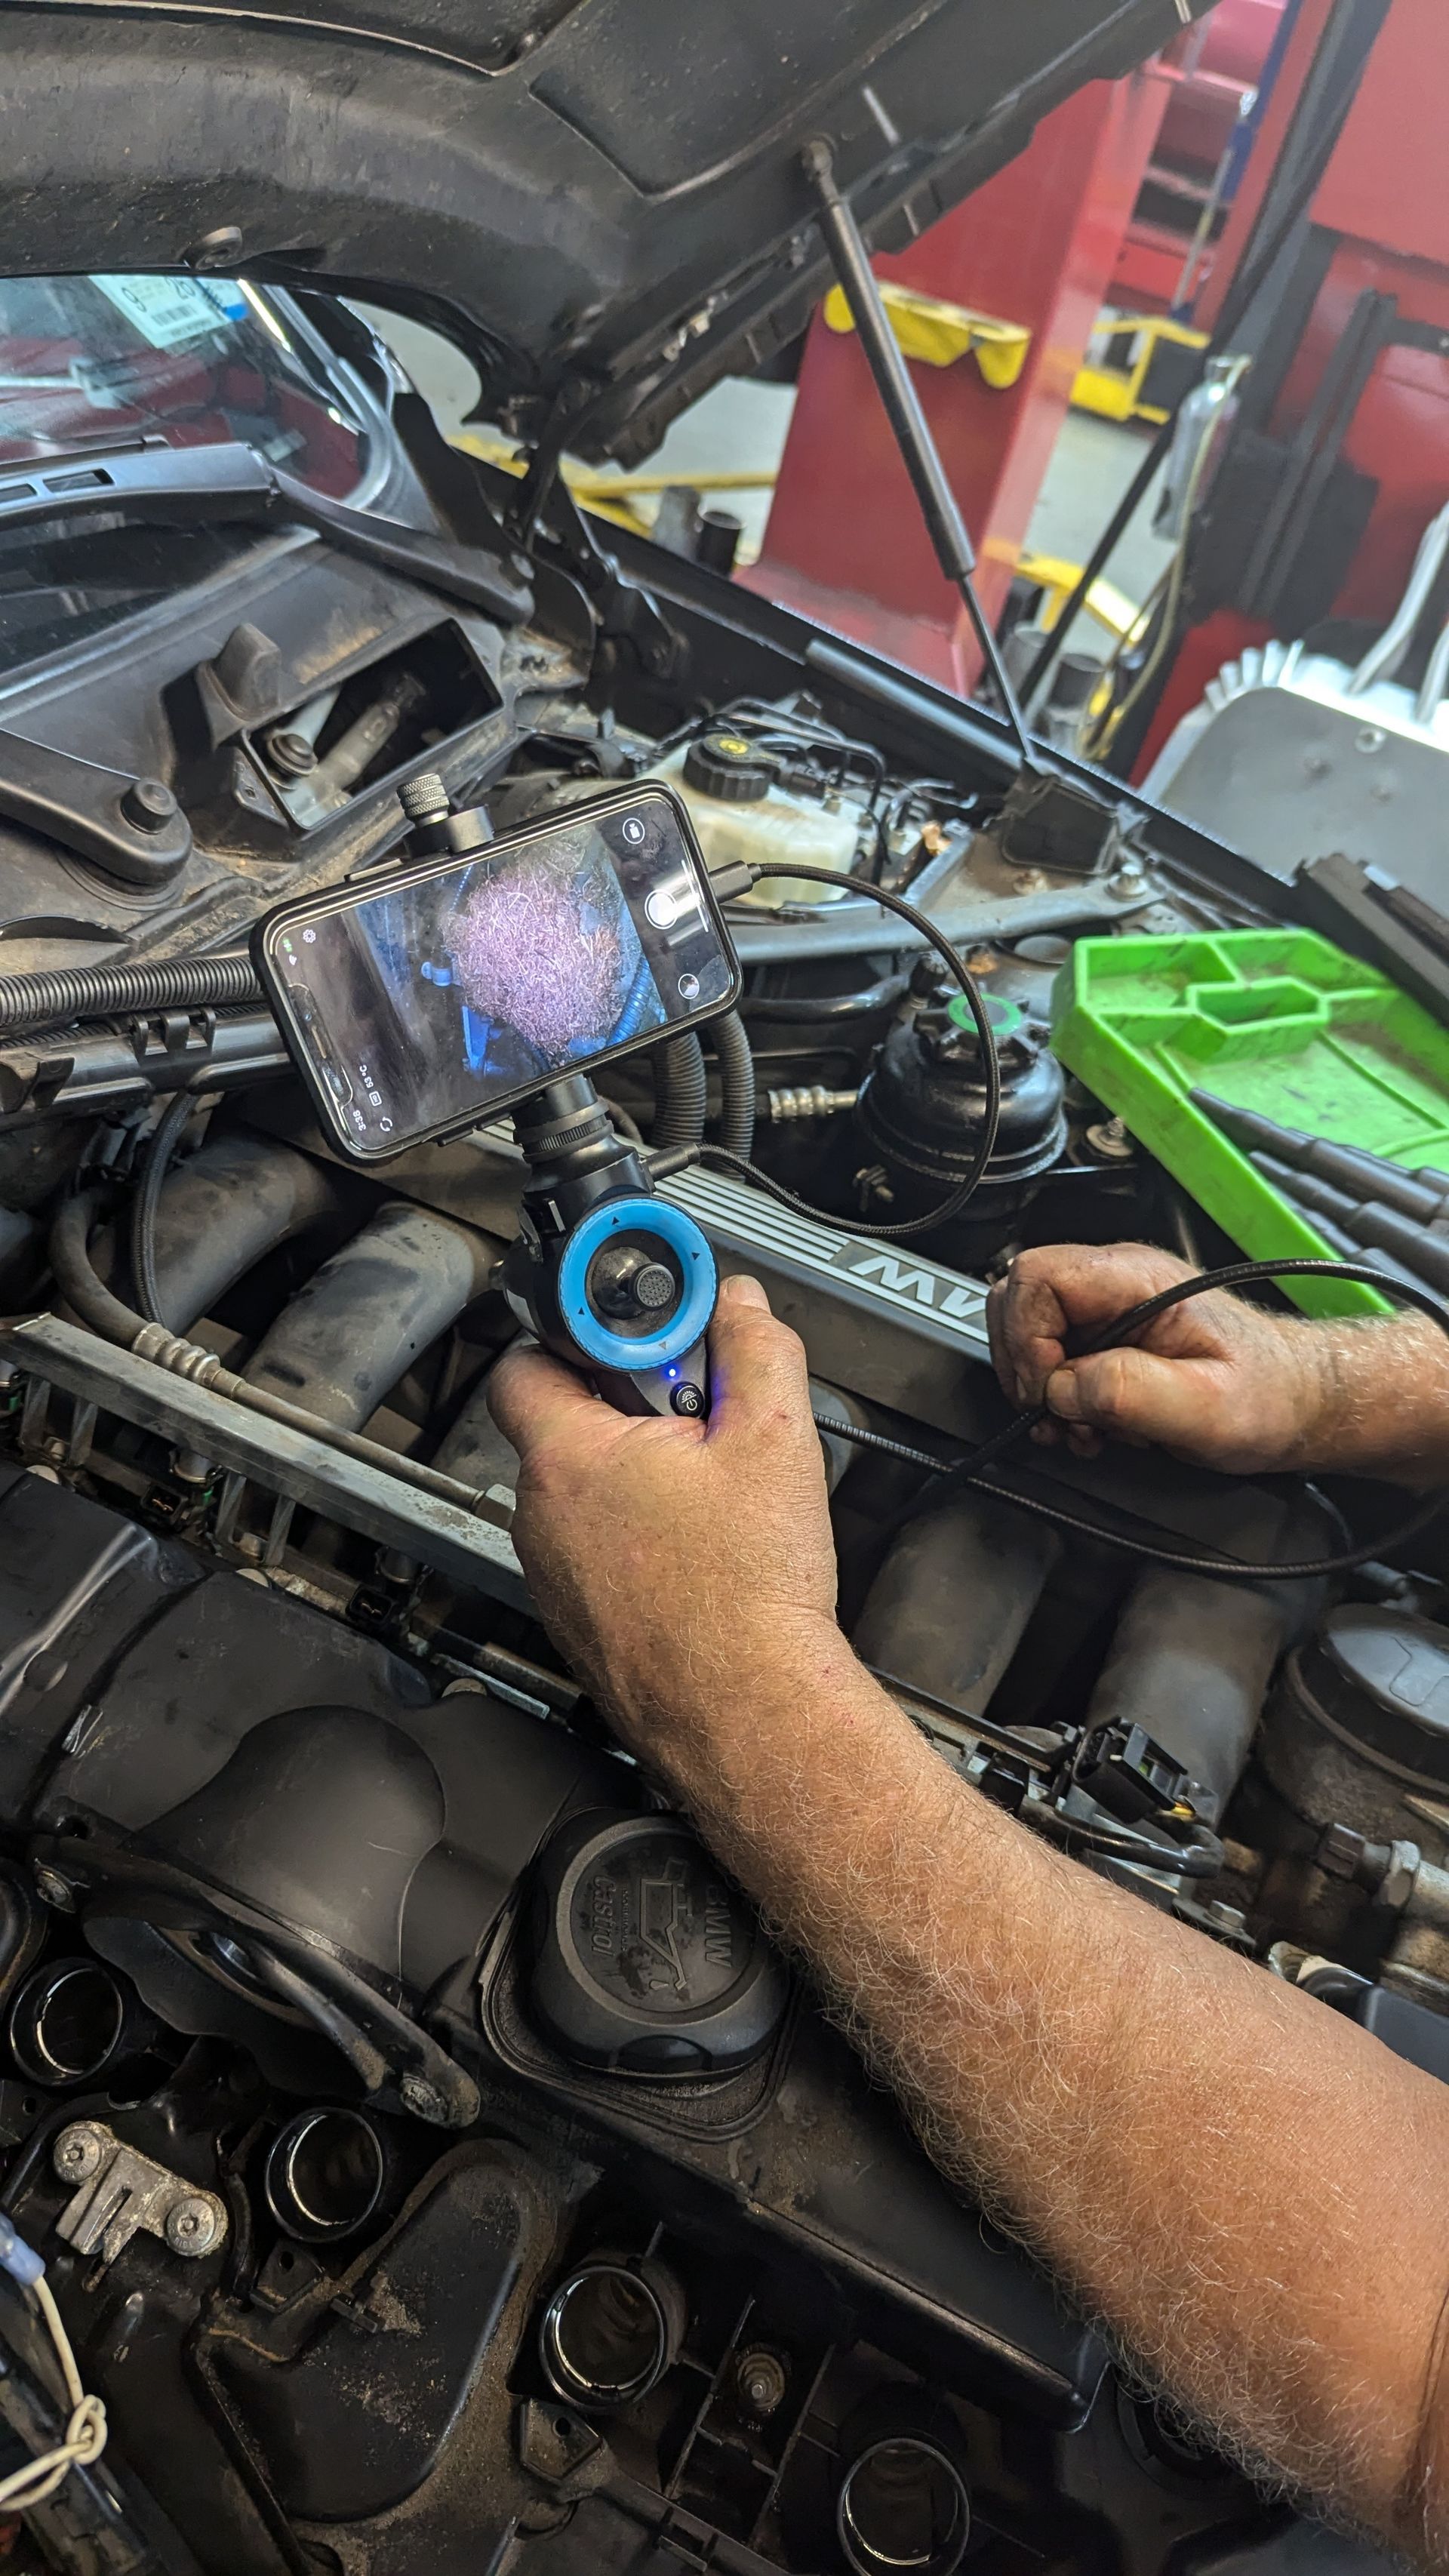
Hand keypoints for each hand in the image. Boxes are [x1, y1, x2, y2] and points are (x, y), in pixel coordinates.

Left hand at [487, 1274, 840, 1760]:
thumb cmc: (748, 1596)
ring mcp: (551, 1573)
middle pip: (562, 1421)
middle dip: (627, 1403)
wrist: (750, 1713)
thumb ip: (755, 1350)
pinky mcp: (574, 1618)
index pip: (526, 1356)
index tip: (642, 1336)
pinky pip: (592, 1548)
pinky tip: (695, 1550)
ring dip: (632, 1472)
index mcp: (569, 1457)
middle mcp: (541, 1515)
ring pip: (580, 1489)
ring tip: (705, 1491)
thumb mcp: (774, 1439)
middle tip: (695, 1416)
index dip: (584, 1333)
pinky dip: (633, 1534)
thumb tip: (741, 1307)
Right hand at [986, 1242, 1335, 1474]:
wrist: (1300, 1403)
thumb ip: (1131, 1392)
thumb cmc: (1271, 1396)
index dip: (1026, 1338)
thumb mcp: (1208, 1406)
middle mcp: (1116, 1283)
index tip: (1050, 1391)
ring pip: (1026, 1330)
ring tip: (1079, 1426)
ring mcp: (1109, 1309)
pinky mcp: (1107, 1338)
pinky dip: (1056, 1399)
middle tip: (1057, 1414)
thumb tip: (1063, 1386)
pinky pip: (1051, 1357)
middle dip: (1024, 1367)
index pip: (1036, 1276)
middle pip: (1017, 1298)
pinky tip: (1089, 1423)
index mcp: (1137, 1279)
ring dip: (1039, 1389)